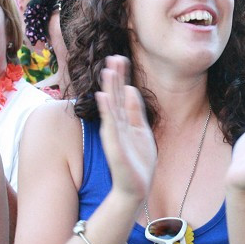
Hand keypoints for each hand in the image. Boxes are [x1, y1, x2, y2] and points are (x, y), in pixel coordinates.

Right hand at [96, 56, 155, 200]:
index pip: (121, 94)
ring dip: (109, 88)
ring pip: (111, 106)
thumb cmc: (138, 161)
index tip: (121, 58)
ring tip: (108, 70)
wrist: (135, 187)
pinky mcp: (114, 145)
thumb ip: (134, 111)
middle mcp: (116, 125)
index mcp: (124, 120)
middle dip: (115, 77)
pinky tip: (103, 95)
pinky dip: (106, 109)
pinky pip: (110, 124)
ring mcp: (114, 134)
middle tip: (114, 56)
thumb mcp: (141, 130)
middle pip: (114, 96)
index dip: (121, 77)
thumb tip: (130, 88)